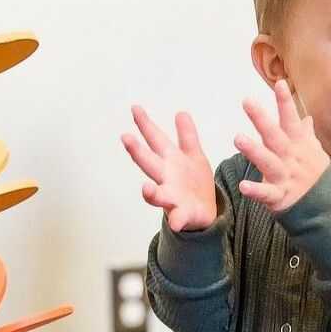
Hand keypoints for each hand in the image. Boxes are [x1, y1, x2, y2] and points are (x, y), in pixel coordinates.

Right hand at [122, 106, 216, 231]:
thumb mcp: (193, 156)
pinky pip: (177, 219)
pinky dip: (175, 221)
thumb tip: (180, 113)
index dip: (146, 124)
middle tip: (125, 138)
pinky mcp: (182, 215)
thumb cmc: (194, 184)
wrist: (205, 212)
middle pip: (149, 163)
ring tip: (145, 189)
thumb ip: (187, 136)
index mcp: (170, 161)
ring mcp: (172, 198)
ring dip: (150, 193)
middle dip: (138, 152)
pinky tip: (174, 222)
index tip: (135, 109)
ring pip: (157, 194)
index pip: (155, 139)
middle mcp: (166, 178)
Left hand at [234, 79, 330, 212]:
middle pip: (276, 136)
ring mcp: (286, 177)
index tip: (280, 83)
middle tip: (247, 101)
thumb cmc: (316, 176)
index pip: (292, 120)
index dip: (285, 103)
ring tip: (237, 138)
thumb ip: (306, 135)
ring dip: (254, 150)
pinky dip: (255, 191)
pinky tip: (243, 186)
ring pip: (269, 162)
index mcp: (298, 145)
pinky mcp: (281, 197)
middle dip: (262, 119)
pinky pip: (267, 194)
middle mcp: (291, 158)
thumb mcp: (314, 153)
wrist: (328, 208)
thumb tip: (306, 118)